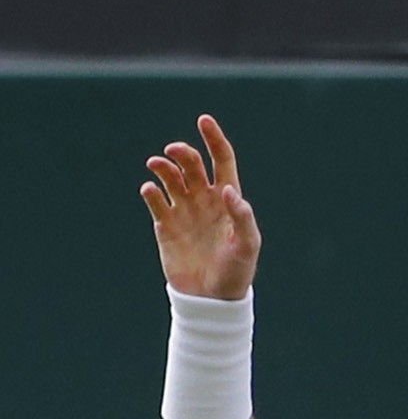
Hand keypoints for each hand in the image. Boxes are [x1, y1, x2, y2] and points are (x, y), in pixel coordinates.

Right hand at [140, 115, 260, 300]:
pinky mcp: (165, 226)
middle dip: (183, 153)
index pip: (222, 160)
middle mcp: (205, 200)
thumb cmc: (236, 272)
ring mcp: (184, 211)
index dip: (214, 139)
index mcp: (228, 199)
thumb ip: (241, 217)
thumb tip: (227, 190)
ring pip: (170, 178)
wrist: (212, 299)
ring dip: (163, 167)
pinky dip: (150, 191)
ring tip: (156, 165)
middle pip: (192, 165)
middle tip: (173, 152)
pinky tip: (149, 190)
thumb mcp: (247, 245)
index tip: (204, 119)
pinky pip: (156, 201)